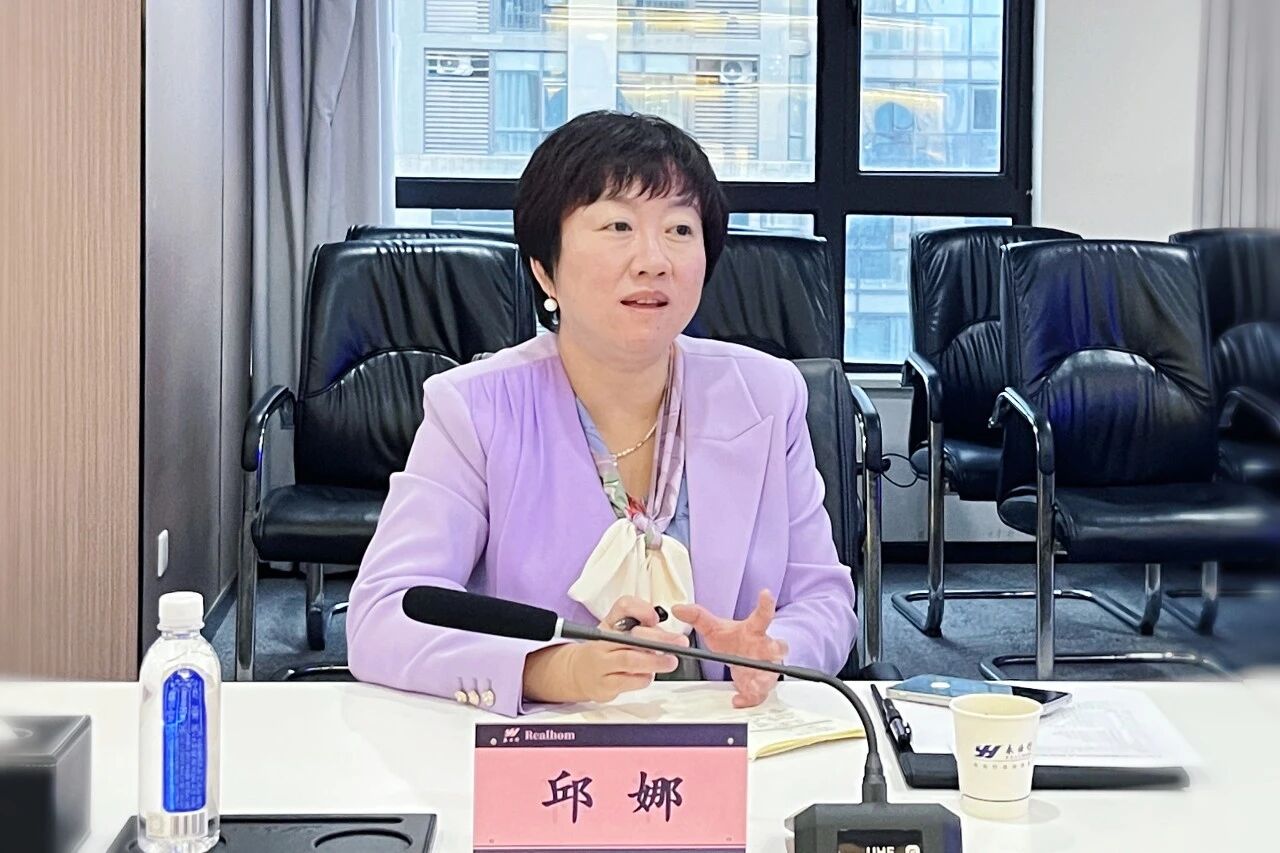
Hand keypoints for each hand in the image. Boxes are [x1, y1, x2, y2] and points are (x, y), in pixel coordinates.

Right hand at [523, 596, 688, 703]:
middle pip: (630, 637)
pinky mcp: (605, 686)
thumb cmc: (604, 649)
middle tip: (680, 642)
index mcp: (609, 623)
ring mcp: (601, 664)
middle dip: (658, 639)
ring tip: (671, 661)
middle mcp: (602, 641)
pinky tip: (649, 675)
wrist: (577, 672)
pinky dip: (644, 678)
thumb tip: (659, 625)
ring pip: (630, 660)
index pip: (623, 606)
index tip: (655, 617)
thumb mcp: (615, 628)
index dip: (641, 610)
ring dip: (655, 661)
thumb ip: (638, 621)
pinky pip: (629, 681)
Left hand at [673, 590, 786, 708]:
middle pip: (779, 646)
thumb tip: (678, 609)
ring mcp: (766, 667)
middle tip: (773, 648)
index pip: (762, 615)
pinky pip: (760, 694)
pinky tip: (738, 699)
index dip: (766, 604)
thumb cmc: (734, 640)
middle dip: (777, 648)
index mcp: (754, 630)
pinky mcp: (761, 685)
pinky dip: (749, 698)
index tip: (766, 593)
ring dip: (763, 680)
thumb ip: (697, 617)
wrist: (741, 658)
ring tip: (754, 684)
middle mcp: (765, 648)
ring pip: (771, 674)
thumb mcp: (715, 628)